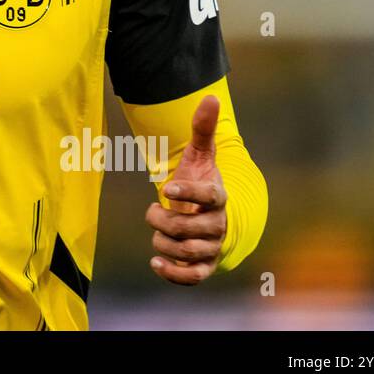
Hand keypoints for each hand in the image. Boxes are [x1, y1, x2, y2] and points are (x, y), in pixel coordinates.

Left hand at [144, 94, 227, 284]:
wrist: (208, 216)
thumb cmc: (200, 183)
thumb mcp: (200, 155)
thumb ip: (202, 129)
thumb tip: (210, 97)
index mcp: (218, 196)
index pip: (209, 196)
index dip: (188, 193)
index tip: (167, 187)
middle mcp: (219, 224)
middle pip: (188, 228)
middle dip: (163, 220)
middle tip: (155, 210)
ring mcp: (212, 247)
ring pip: (185, 250)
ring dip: (162, 241)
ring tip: (157, 231)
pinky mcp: (204, 267)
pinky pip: (191, 276)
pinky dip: (172, 272)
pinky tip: (155, 261)